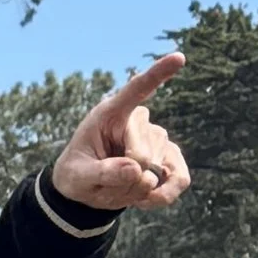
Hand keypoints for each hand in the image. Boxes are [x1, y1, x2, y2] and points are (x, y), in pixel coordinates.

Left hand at [55, 55, 190, 213]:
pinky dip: (162, 196)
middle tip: (103, 180)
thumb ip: (101, 173)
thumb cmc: (77, 173)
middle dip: (123, 178)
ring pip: (156, 171)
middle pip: (142, 154)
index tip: (179, 58)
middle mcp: (139, 121)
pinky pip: (179, 180)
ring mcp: (158, 138)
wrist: (87, 188)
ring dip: (134, 189)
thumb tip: (137, 169)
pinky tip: (142, 199)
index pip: (137, 89)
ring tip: (116, 184)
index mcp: (111, 113)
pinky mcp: (171, 158)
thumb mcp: (77, 177)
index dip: (158, 74)